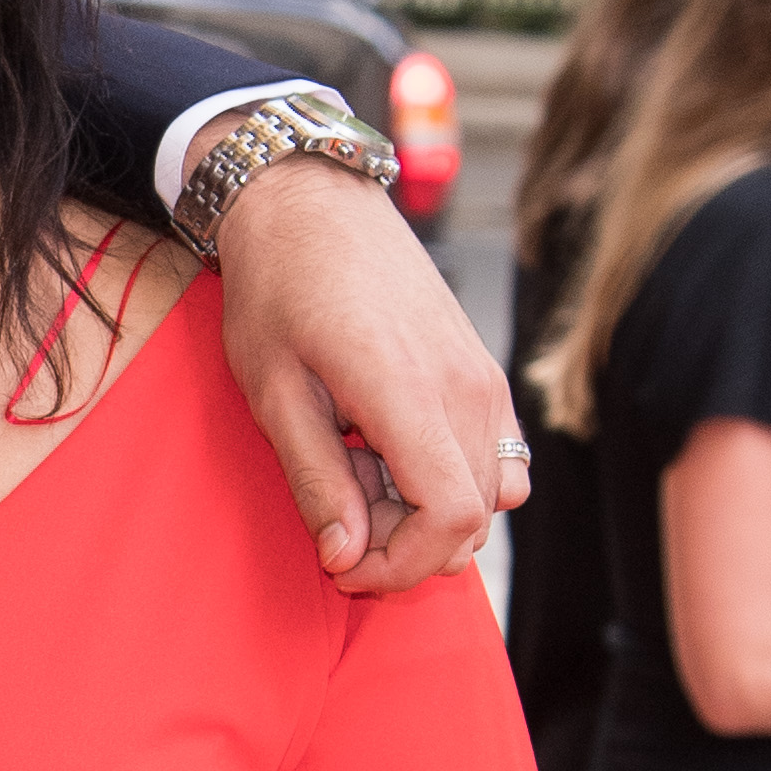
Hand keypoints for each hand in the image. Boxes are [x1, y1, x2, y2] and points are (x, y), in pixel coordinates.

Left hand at [211, 156, 521, 593]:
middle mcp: (466, 387)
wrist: (310, 206)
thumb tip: (348, 557)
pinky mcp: (484, 371)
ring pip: (490, 495)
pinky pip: (496, 457)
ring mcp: (484, 377)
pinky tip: (387, 450)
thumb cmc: (278, 290)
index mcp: (408, 391)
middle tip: (337, 511)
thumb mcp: (274, 393)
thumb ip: (317, 481)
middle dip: (405, 544)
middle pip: (474, 518)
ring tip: (358, 474)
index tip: (344, 561)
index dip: (400, 565)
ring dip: (427, 513)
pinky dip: (450, 477)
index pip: (450, 519)